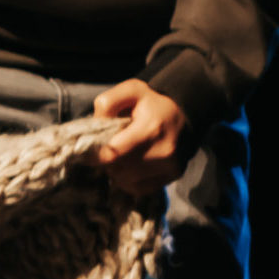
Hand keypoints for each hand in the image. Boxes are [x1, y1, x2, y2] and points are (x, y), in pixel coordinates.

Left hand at [91, 79, 190, 196]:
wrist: (185, 113)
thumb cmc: (152, 102)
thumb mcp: (130, 90)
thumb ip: (108, 102)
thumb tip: (96, 125)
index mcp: (150, 128)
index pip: (112, 153)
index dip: (96, 153)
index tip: (93, 147)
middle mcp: (163, 151)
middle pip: (118, 170)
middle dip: (106, 162)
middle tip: (108, 150)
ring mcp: (170, 166)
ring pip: (126, 182)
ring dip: (117, 172)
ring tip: (121, 156)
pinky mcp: (173, 176)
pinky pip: (139, 188)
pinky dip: (129, 180)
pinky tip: (131, 166)